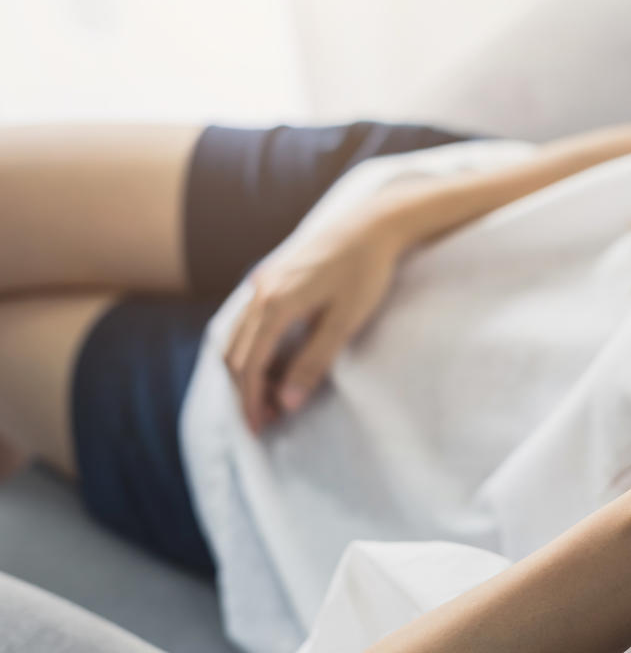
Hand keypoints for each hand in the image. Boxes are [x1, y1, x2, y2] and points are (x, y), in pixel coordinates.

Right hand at [224, 215, 402, 433]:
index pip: (250, 365)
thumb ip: (314, 361)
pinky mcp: (272, 276)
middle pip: (235, 354)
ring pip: (238, 336)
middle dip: (246, 390)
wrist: (372, 224)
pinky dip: (254, 347)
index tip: (261, 428)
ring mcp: (263, 280)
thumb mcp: (346, 321)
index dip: (252, 400)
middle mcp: (260, 291)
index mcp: (276, 303)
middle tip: (267, 419)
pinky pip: (249, 319)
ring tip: (271, 396)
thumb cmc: (366, 272)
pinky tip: (275, 361)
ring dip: (247, 370)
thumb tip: (287, 403)